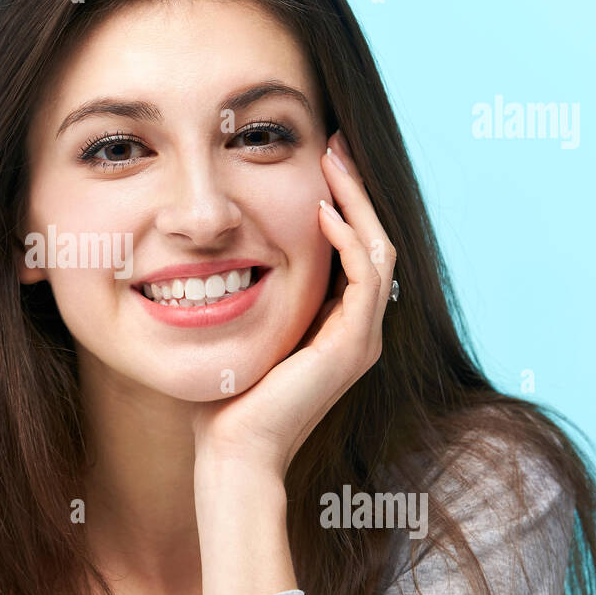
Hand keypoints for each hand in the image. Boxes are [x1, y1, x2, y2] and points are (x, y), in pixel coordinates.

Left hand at [192, 130, 396, 480]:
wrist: (233, 451)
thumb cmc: (226, 398)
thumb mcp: (242, 329)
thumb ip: (250, 295)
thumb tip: (218, 252)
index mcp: (337, 326)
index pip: (354, 249)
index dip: (343, 202)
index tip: (320, 159)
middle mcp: (358, 330)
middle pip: (374, 241)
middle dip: (356, 189)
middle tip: (336, 143)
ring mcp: (360, 339)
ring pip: (377, 251)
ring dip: (356, 202)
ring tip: (332, 160)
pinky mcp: (351, 346)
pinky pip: (365, 278)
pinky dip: (346, 239)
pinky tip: (321, 211)